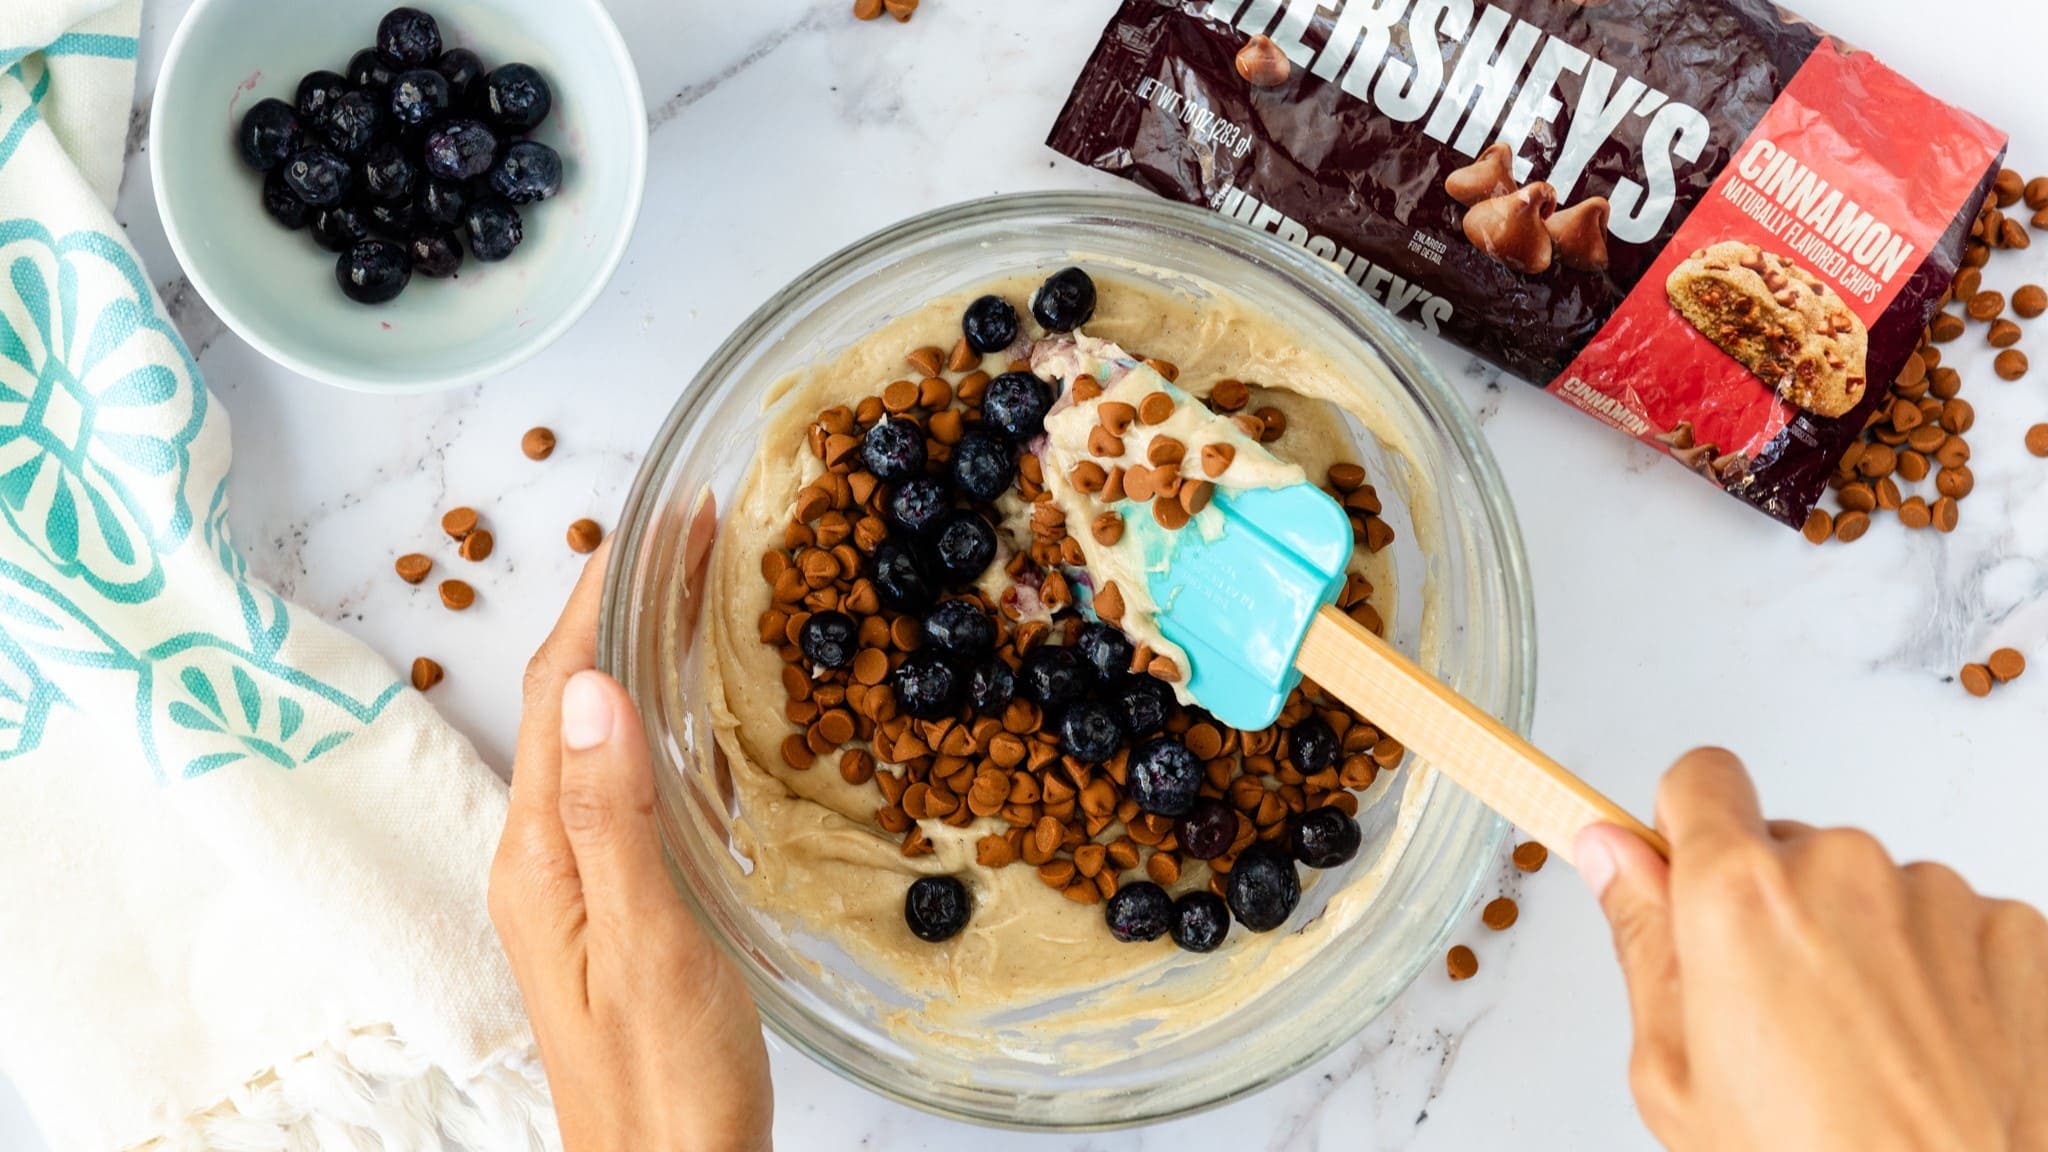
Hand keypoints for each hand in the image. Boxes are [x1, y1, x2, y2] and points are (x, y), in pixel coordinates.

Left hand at [490, 543, 772, 1151]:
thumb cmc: (668, 1084)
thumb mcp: (650, 946)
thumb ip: (616, 817)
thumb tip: (590, 685)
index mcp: (539, 859)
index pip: (555, 693)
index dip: (602, 599)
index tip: (657, 524)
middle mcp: (543, 860)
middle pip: (569, 702)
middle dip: (621, 608)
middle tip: (690, 536)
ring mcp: (576, 884)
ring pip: (598, 738)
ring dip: (637, 655)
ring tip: (696, 592)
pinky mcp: (615, 906)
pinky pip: (623, 782)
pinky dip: (658, 721)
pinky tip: (697, 711)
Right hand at [1580, 748, 2047, 1151]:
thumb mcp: (1673, 1072)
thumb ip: (1641, 938)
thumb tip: (1611, 853)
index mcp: (1740, 895)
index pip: (1700, 777)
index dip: (1687, 824)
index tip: (1690, 872)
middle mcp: (1844, 870)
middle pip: (1789, 847)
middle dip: (1778, 909)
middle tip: (1782, 1015)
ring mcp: (1940, 897)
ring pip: (1875, 889)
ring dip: (1865, 943)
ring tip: (1866, 1047)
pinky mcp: (2016, 932)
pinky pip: (1955, 923)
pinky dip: (1941, 973)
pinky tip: (1928, 1049)